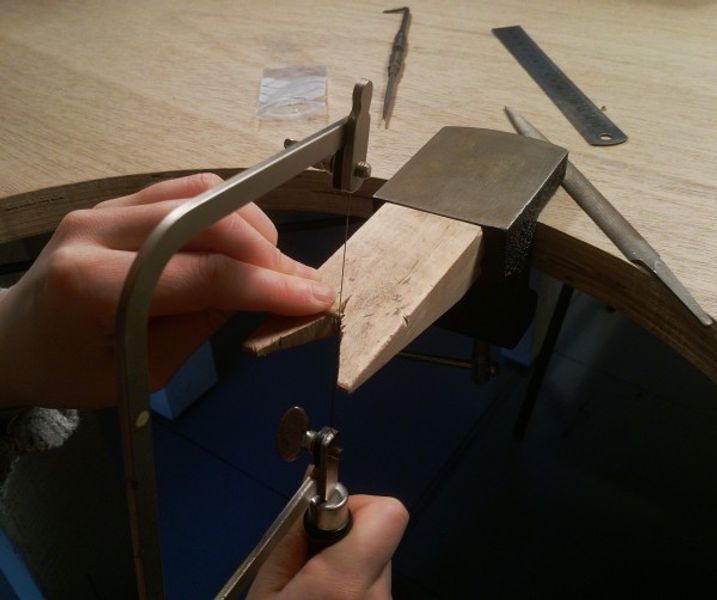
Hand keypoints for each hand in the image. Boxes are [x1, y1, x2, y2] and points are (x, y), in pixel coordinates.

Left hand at [0, 173, 335, 407]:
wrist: (15, 337)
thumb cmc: (72, 368)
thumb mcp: (143, 370)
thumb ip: (204, 326)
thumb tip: (267, 299)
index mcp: (95, 285)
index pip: (204, 276)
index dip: (269, 286)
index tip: (317, 299)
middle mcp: (98, 231)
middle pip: (209, 223)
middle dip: (269, 256)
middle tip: (305, 286)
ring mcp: (107, 207)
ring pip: (203, 195)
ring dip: (252, 228)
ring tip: (274, 267)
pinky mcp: (119, 200)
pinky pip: (187, 190)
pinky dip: (228, 212)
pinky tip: (245, 240)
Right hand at [248, 495, 408, 599]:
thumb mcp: (265, 589)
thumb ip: (293, 538)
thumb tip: (315, 499)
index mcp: (345, 584)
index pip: (390, 514)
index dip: (358, 505)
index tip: (325, 524)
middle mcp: (377, 599)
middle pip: (379, 539)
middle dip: (345, 540)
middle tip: (308, 565)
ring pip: (375, 567)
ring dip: (348, 567)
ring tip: (312, 594)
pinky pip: (372, 590)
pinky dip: (351, 589)